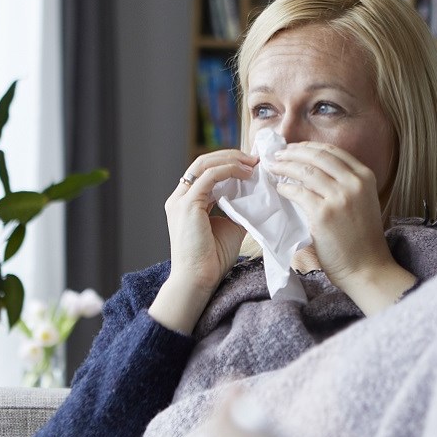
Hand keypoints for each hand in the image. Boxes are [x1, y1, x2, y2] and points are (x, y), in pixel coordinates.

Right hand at [150, 149, 256, 333]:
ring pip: (204, 164)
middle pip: (203, 162)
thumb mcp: (229, 227)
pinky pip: (210, 176)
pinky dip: (229, 170)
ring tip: (253, 163)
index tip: (251, 164)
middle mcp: (179, 197)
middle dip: (231, 156)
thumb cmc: (211, 260)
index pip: (205, 172)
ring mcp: (181, 200)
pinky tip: (247, 174)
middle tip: (255, 158)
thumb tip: (256, 197)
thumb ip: (236, 210)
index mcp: (186, 202)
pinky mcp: (188, 204)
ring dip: (231, 160)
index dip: (228, 163)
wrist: (198, 280)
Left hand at [269, 142, 415, 314]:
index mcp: (365, 176)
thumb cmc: (362, 238)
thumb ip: (345, 183)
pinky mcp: (323, 214)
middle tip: (277, 155)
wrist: (367, 267)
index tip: (294, 148)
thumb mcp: (363, 201)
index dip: (309, 146)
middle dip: (293, 152)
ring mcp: (339, 197)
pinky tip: (279, 189)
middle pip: (317, 156)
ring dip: (284, 166)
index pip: (332, 150)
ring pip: (305, 171)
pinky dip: (285, 188)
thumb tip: (313, 169)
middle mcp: (354, 183)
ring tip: (273, 168)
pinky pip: (298, 193)